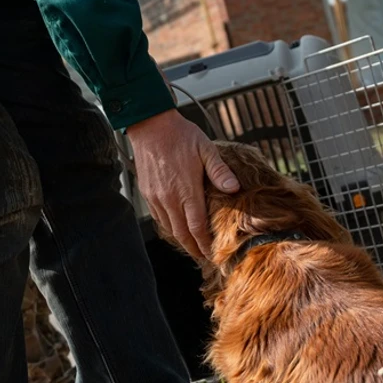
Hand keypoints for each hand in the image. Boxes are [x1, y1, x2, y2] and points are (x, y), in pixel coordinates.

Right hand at [125, 109, 238, 261]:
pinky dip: (169, 227)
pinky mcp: (147, 194)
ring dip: (181, 240)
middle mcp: (169, 199)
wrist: (150, 125)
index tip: (213, 254)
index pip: (197, 227)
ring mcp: (156, 198)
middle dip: (194, 249)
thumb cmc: (180, 135)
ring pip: (169, 228)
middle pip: (182, 234)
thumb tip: (234, 188)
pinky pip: (159, 218)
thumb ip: (220, 172)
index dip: (205, 244)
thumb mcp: (206, 150)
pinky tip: (177, 227)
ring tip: (193, 246)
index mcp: (186, 190)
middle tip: (204, 257)